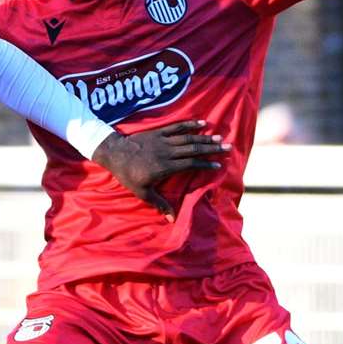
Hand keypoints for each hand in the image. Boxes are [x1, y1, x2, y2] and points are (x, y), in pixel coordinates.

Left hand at [91, 120, 230, 220]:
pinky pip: (176, 126)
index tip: (218, 165)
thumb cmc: (128, 176)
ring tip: (219, 136)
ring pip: (187, 137)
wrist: (115, 154)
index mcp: (165, 167)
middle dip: (211, 148)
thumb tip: (172, 220)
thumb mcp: (142, 193)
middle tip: (227, 146)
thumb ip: (159, 204)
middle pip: (193, 149)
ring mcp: (163, 140)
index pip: (189, 164)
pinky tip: (201, 123)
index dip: (204, 164)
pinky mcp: (158, 132)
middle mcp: (166, 152)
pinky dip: (189, 124)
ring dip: (204, 137)